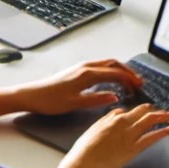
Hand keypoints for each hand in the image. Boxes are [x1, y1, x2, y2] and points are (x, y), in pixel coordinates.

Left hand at [19, 59, 145, 115]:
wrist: (31, 95)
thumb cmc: (49, 101)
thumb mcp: (74, 104)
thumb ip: (96, 99)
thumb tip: (115, 96)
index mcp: (87, 74)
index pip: (115, 73)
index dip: (129, 79)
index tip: (138, 85)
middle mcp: (86, 66)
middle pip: (114, 64)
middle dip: (128, 72)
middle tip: (138, 82)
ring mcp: (82, 66)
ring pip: (107, 64)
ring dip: (120, 70)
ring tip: (128, 80)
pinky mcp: (78, 70)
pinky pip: (101, 66)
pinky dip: (111, 70)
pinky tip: (111, 80)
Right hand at [59, 102, 168, 167]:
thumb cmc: (81, 153)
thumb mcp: (91, 131)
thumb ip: (104, 122)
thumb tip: (114, 116)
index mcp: (111, 118)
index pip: (129, 110)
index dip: (139, 111)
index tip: (144, 112)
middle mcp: (122, 123)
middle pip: (143, 111)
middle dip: (154, 110)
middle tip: (163, 111)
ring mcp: (129, 135)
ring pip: (150, 120)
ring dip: (162, 116)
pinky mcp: (133, 149)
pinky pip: (151, 137)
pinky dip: (162, 132)